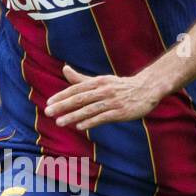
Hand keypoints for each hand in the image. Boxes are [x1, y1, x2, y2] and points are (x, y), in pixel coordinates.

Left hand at [44, 64, 162, 130]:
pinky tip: (79, 126)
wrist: (147, 89)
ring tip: (59, 122)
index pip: (76, 89)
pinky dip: (91, 121)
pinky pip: (103, 117)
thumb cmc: (120, 86)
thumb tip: (64, 69)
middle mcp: (104, 90)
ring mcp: (112, 101)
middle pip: (80, 98)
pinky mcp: (121, 112)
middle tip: (48, 112)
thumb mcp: (101, 80)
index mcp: (98, 82)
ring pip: (89, 109)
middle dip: (63, 106)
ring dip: (73, 116)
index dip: (62, 96)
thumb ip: (81, 78)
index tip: (49, 103)